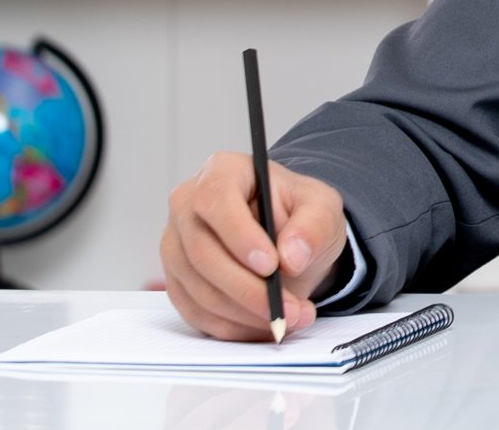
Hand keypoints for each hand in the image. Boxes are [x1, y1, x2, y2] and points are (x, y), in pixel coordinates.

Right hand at [161, 152, 348, 340]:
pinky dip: (233, 327)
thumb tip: (291, 256)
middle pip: (202, 253)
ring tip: (290, 318)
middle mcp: (187, 206)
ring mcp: (176, 246)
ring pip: (199, 289)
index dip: (239, 236)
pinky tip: (264, 325)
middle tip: (289, 310)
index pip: (215, 199)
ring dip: (245, 314)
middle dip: (248, 289)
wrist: (287, 240)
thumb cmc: (298, 215)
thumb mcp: (322, 209)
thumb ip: (313, 226)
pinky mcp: (177, 282)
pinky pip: (197, 313)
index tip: (272, 265)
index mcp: (221, 171)